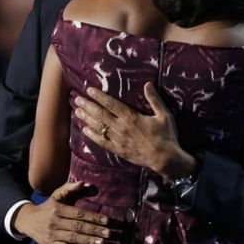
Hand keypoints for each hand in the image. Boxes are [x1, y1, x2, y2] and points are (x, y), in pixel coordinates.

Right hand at [13, 181, 109, 243]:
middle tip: (109, 233)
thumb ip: (70, 188)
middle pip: (78, 226)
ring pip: (73, 238)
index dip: (93, 217)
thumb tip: (83, 182)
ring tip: (102, 243)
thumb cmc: (48, 205)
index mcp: (58, 208)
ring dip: (88, 241)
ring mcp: (52, 234)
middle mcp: (55, 221)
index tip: (106, 220)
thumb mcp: (57, 194)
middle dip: (94, 230)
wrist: (28, 220)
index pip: (79, 213)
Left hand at [75, 82, 196, 180]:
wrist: (165, 159)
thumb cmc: (166, 135)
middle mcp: (122, 127)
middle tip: (77, 99)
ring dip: (87, 118)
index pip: (111, 103)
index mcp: (131, 116)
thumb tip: (148, 84)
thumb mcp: (164, 115)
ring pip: (99, 127)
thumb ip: (154, 99)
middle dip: (88, 106)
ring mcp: (119, 139)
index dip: (99, 96)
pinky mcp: (119, 150)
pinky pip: (102, 142)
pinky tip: (85, 130)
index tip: (89, 90)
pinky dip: (92, 136)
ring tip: (77, 112)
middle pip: (101, 114)